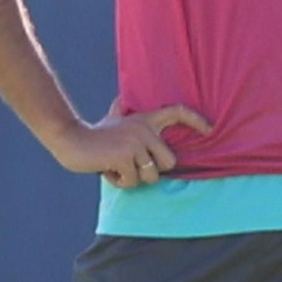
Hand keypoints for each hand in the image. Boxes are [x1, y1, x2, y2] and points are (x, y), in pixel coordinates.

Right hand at [49, 100, 212, 188]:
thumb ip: (121, 111)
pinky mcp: (124, 157)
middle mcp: (144, 129)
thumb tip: (121, 100)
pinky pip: (133, 182)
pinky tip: (108, 170)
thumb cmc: (95, 133)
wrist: (70, 139)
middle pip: (169, 162)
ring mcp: (135, 142)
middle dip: (152, 171)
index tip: (210, 130)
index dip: (196, 120)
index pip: (177, 112)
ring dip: (133, 178)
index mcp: (145, 119)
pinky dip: (120, 182)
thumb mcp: (113, 119)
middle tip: (131, 166)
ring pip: (151, 176)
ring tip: (116, 166)